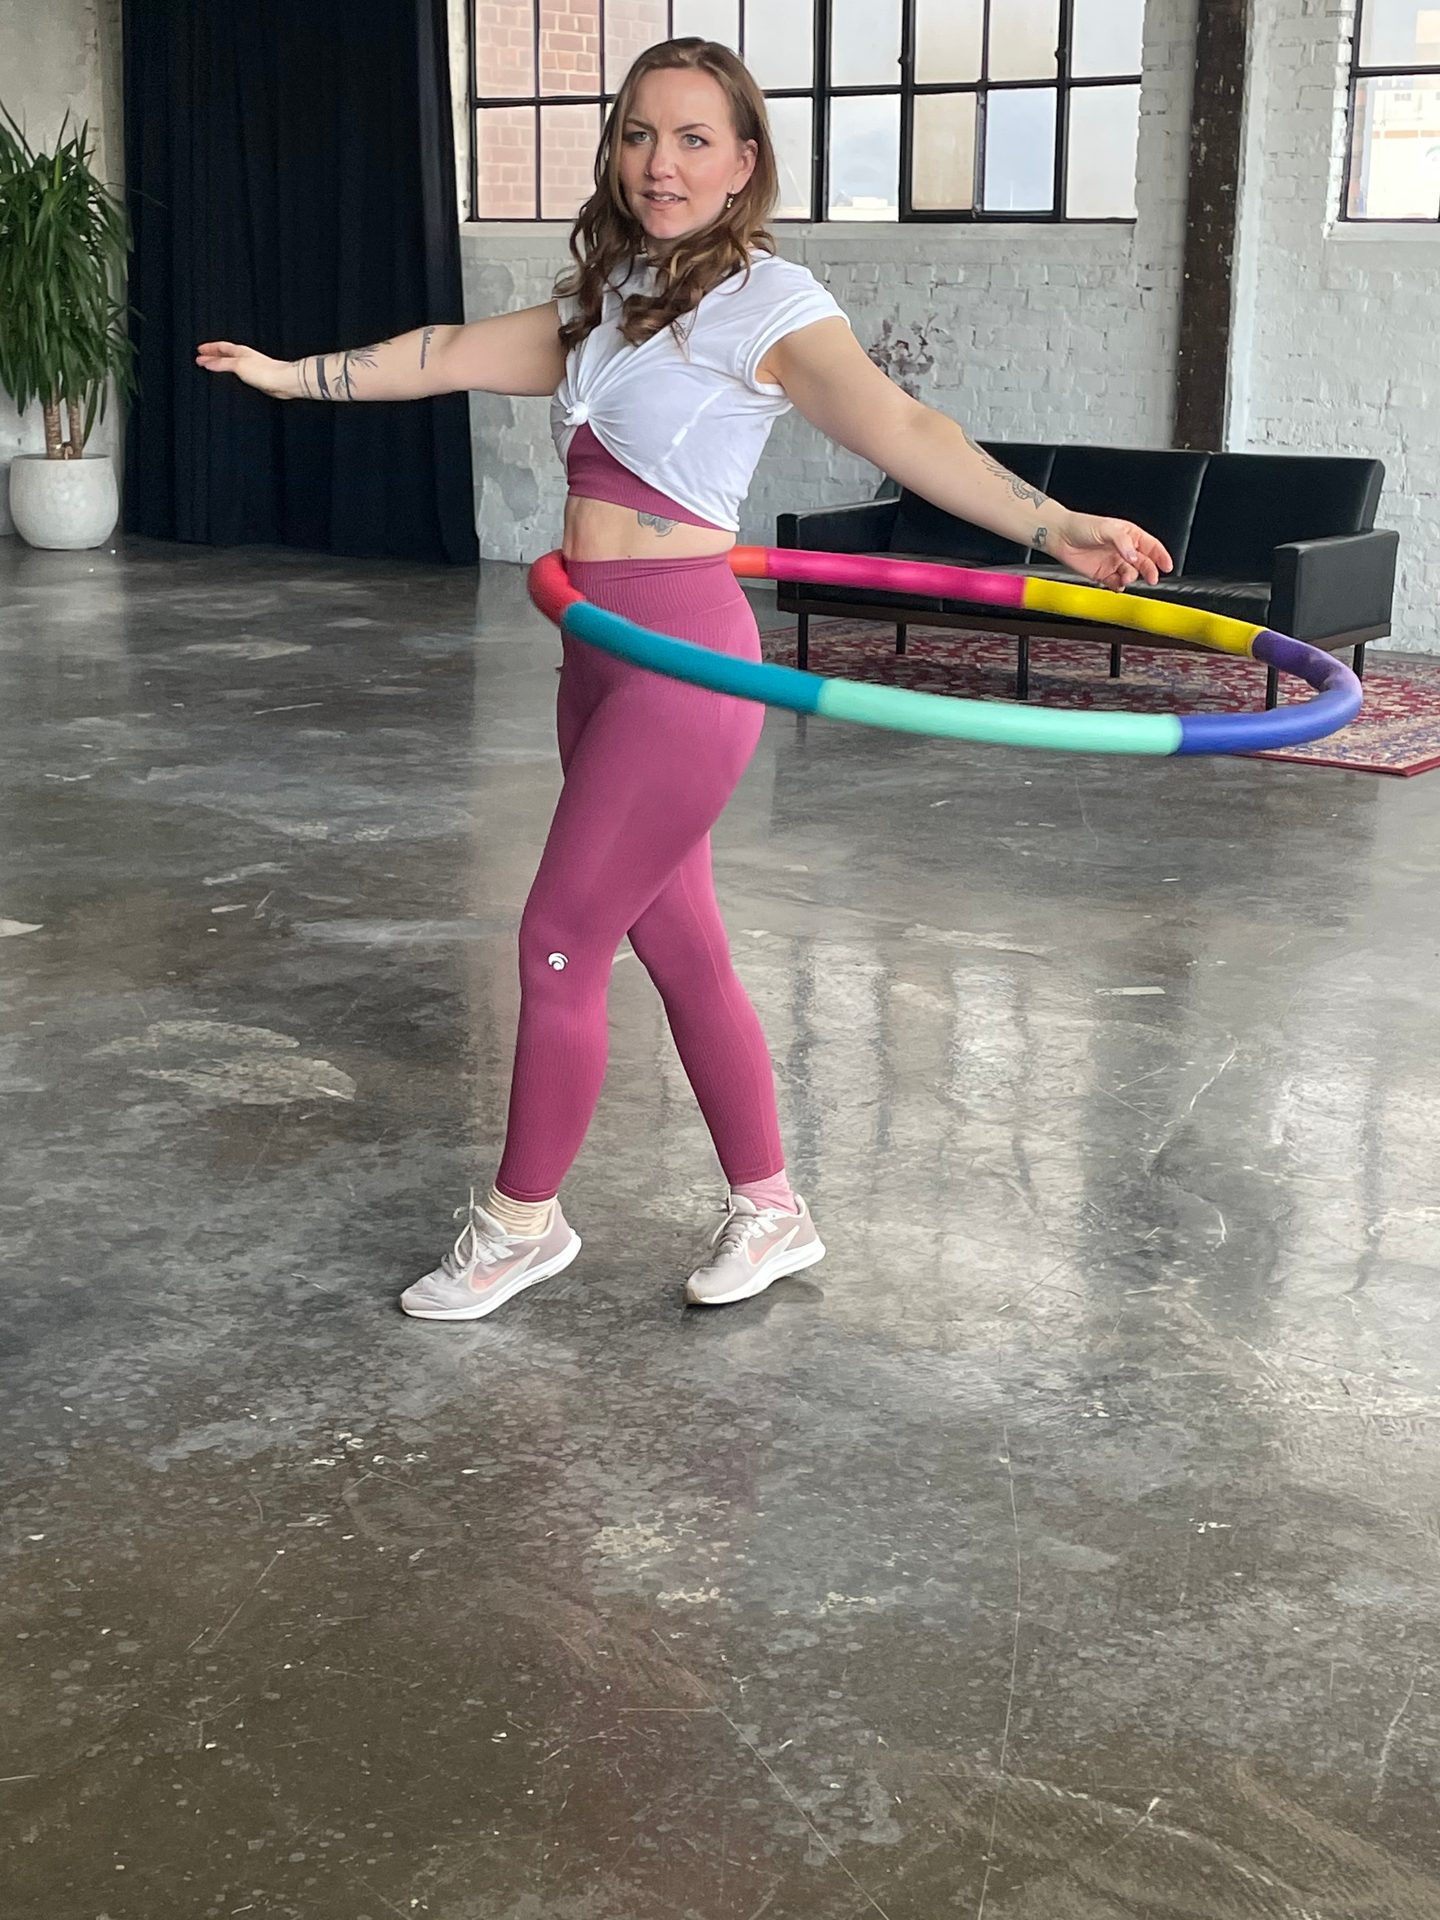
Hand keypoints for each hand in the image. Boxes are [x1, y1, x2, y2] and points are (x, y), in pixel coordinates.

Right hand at [195, 341, 294, 397]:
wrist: (283, 381)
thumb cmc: (264, 371)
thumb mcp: (238, 365)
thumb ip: (221, 364)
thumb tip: (206, 362)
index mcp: (239, 351)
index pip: (220, 347)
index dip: (209, 348)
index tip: (198, 350)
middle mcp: (245, 357)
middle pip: (225, 354)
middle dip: (212, 355)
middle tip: (201, 357)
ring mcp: (251, 366)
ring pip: (231, 363)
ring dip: (221, 364)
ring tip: (212, 366)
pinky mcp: (256, 376)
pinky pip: (238, 372)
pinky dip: (230, 372)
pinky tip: (230, 377)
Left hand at [1051, 514, 1172, 592]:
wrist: (1060, 537)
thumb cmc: (1082, 526)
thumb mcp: (1107, 528)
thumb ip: (1123, 543)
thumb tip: (1135, 557)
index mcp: (1129, 535)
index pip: (1151, 546)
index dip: (1161, 556)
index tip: (1168, 566)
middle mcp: (1123, 550)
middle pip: (1144, 563)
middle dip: (1150, 571)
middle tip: (1152, 579)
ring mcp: (1114, 562)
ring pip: (1130, 575)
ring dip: (1131, 578)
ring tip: (1126, 578)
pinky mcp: (1102, 575)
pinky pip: (1115, 584)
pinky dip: (1118, 587)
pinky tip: (1117, 585)